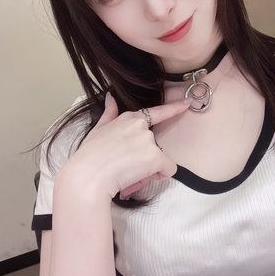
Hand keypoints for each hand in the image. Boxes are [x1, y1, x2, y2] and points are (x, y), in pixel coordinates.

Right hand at [56, 92, 188, 201]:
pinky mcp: (155, 156)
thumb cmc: (89, 156)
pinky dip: (157, 177)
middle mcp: (142, 126)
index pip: (156, 112)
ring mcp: (149, 140)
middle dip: (145, 159)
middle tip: (126, 168)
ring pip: (160, 160)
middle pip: (154, 146)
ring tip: (127, 175)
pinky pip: (167, 170)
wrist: (88, 176)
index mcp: (129, 118)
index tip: (186, 104)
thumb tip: (110, 97)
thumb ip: (109, 114)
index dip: (173, 109)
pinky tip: (138, 179)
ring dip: (148, 170)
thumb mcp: (98, 130)